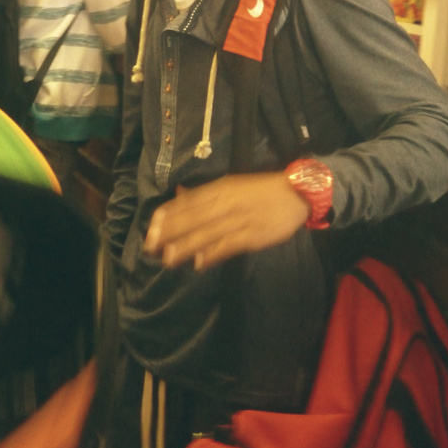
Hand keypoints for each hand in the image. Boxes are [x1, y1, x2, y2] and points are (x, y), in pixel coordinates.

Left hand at [144, 172, 310, 270]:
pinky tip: (200, 263)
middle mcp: (226, 202)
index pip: (188, 201)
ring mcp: (239, 219)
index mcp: (220, 188)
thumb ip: (204, 193)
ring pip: (207, 233)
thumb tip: (178, 195)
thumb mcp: (230, 184)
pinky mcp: (253, 235)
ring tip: (168, 258)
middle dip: (170, 233)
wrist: (296, 192)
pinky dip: (214, 253)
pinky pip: (229, 245)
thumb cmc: (260, 189)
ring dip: (186, 246)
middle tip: (150, 246)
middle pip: (193, 218)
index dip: (169, 215)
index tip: (151, 228)